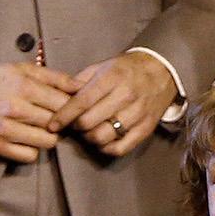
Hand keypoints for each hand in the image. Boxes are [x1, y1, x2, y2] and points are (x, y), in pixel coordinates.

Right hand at [0, 61, 80, 163]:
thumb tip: (80, 87)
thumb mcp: (23, 69)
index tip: (71, 108)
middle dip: (62, 122)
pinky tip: (28, 139)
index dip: (72, 107)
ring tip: (42, 128)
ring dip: (49, 136)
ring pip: (46, 142)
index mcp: (23, 87)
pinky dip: (33, 149)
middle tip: (58, 119)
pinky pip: (28, 156)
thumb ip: (54, 77)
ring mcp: (4, 130)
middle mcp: (15, 109)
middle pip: (56, 124)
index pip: (63, 104)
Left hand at [48, 51, 177, 156]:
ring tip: (88, 132)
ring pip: (103, 137)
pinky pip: (121, 148)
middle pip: (90, 122)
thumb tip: (59, 97)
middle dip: (76, 127)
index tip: (53, 125)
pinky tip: (102, 141)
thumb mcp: (102, 66)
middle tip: (73, 125)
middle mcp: (126, 96)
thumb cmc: (126, 69)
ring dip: (90, 138)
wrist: (161, 70)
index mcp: (112, 78)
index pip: (82, 102)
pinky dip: (107, 148)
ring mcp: (138, 114)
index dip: (64, 116)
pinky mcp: (146, 128)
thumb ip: (79, 81)